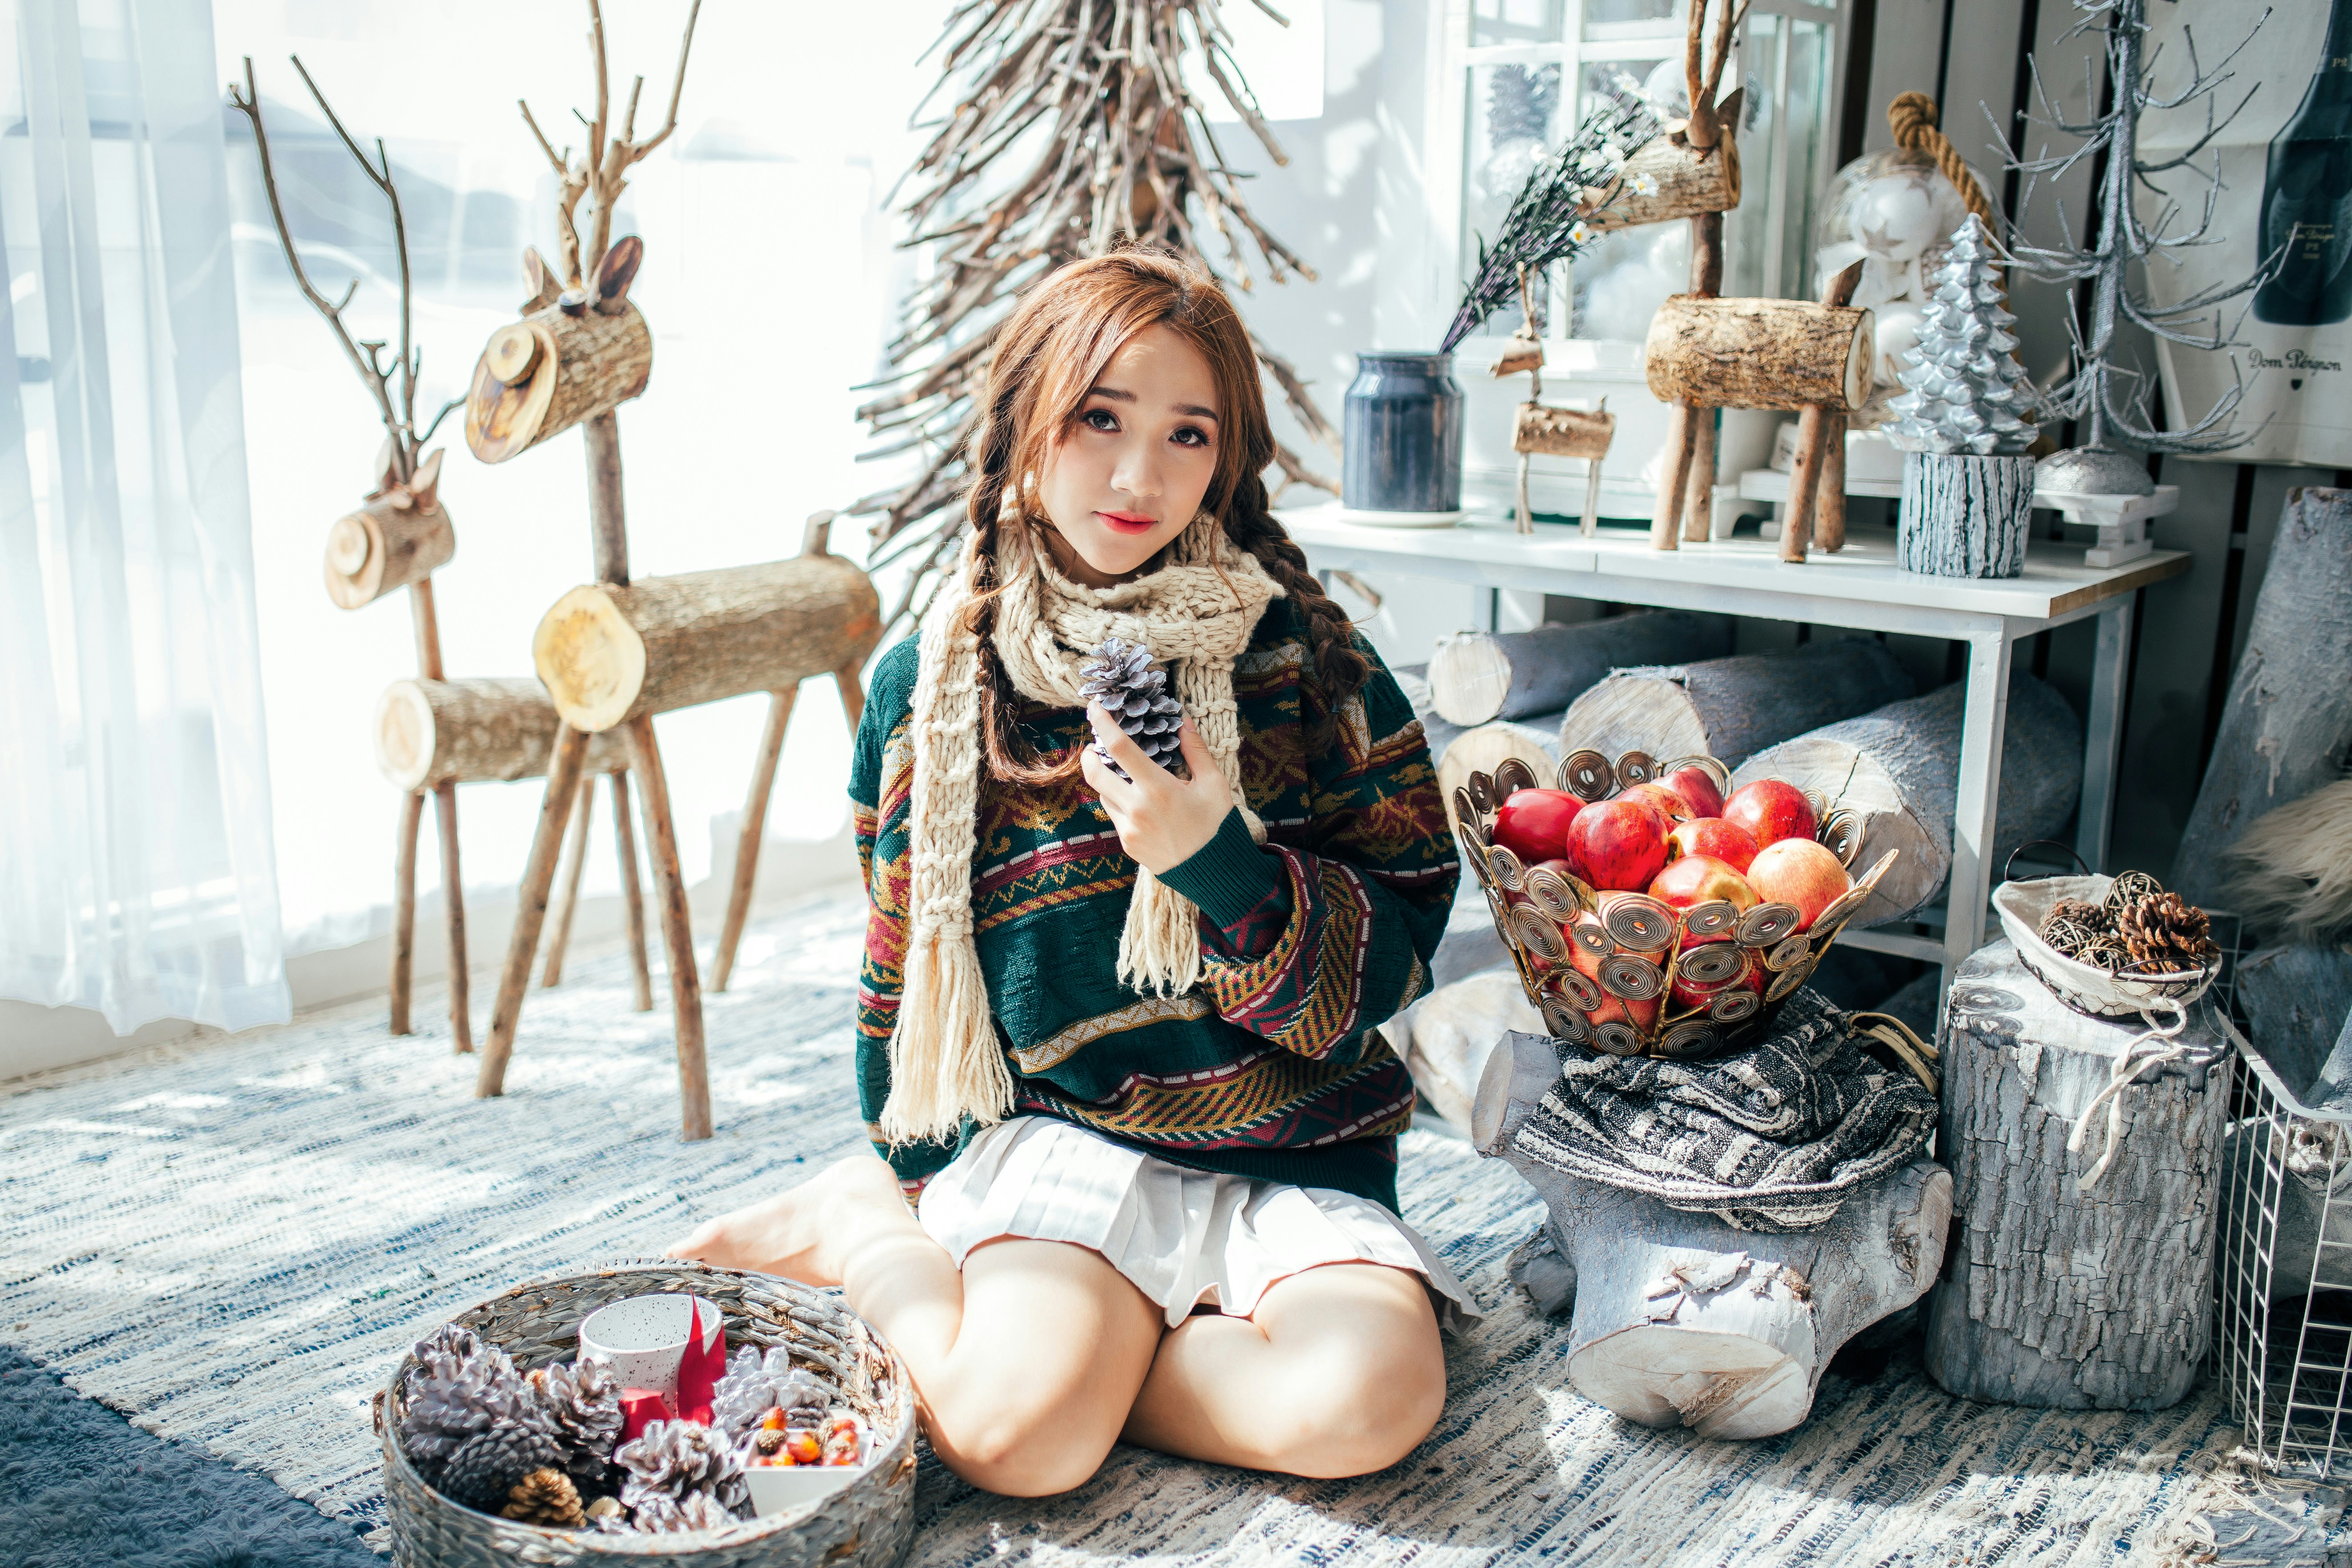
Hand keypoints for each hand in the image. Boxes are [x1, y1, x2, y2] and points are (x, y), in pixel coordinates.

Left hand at [1080, 705, 1232, 875]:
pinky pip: (1113, 815)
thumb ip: (1196, 750)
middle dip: (1088, 755)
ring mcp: (1128, 829)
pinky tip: (1136, 801)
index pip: (1119, 747)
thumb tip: (1183, 722)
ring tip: (1122, 774)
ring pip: (1102, 794)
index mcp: (1157, 788)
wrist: (1212, 872)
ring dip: (1106, 780)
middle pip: (1094, 773)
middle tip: (1093, 746)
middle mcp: (1136, 808)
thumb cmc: (1217, 825)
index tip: (1094, 707)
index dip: (1103, 723)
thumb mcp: (1213, 784)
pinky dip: (1118, 801)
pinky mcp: (1127, 844)